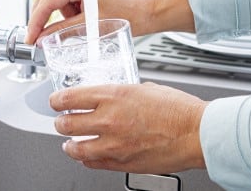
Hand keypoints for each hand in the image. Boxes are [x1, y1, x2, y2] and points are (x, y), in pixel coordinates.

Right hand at [25, 0, 180, 43]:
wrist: (151, 11)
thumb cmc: (130, 14)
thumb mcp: (91, 26)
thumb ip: (62, 31)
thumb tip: (43, 38)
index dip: (36, 21)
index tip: (31, 37)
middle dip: (43, 15)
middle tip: (40, 35)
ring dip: (60, 13)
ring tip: (80, 25)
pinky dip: (71, 10)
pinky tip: (84, 19)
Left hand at [52, 82, 206, 172]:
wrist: (195, 133)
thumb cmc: (178, 110)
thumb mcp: (146, 88)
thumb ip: (123, 93)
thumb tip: (113, 98)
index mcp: (114, 95)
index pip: (70, 98)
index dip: (57, 100)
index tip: (55, 101)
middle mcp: (109, 119)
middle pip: (66, 123)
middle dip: (60, 122)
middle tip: (61, 121)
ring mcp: (113, 144)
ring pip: (75, 148)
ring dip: (69, 144)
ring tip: (68, 142)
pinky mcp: (121, 163)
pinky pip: (92, 163)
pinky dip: (85, 158)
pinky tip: (86, 155)